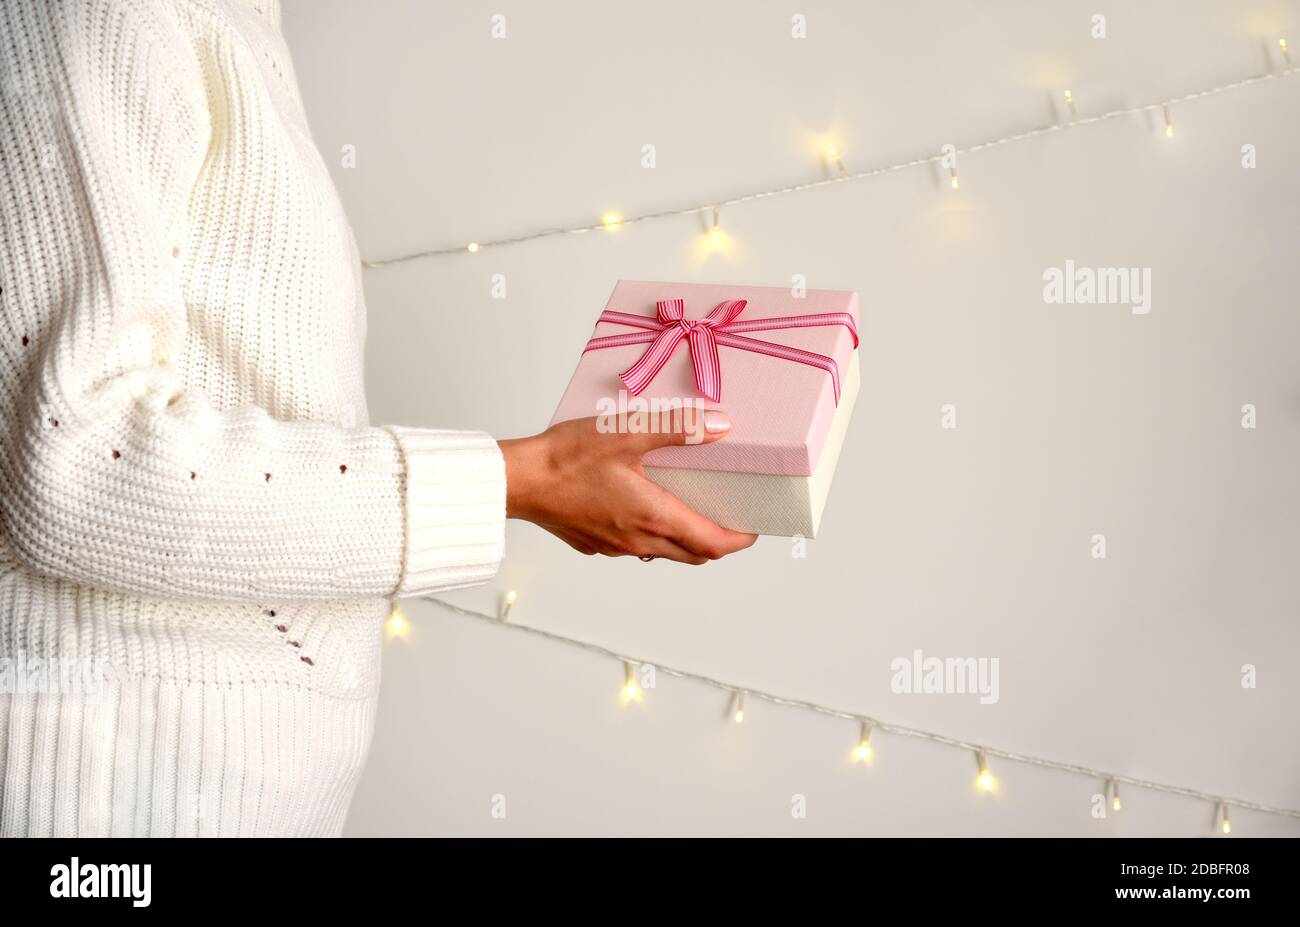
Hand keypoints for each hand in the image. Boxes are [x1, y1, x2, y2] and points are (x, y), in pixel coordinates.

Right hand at [498, 409, 757, 563]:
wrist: (518, 481)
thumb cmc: (567, 458)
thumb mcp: (627, 431)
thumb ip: (677, 427)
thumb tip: (720, 426)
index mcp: (654, 517)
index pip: (712, 544)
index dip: (740, 540)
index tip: (754, 528)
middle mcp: (639, 541)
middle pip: (693, 555)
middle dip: (717, 542)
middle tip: (730, 521)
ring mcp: (615, 547)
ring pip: (664, 553)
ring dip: (684, 540)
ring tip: (691, 511)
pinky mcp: (594, 544)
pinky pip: (635, 547)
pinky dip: (652, 535)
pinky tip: (643, 507)